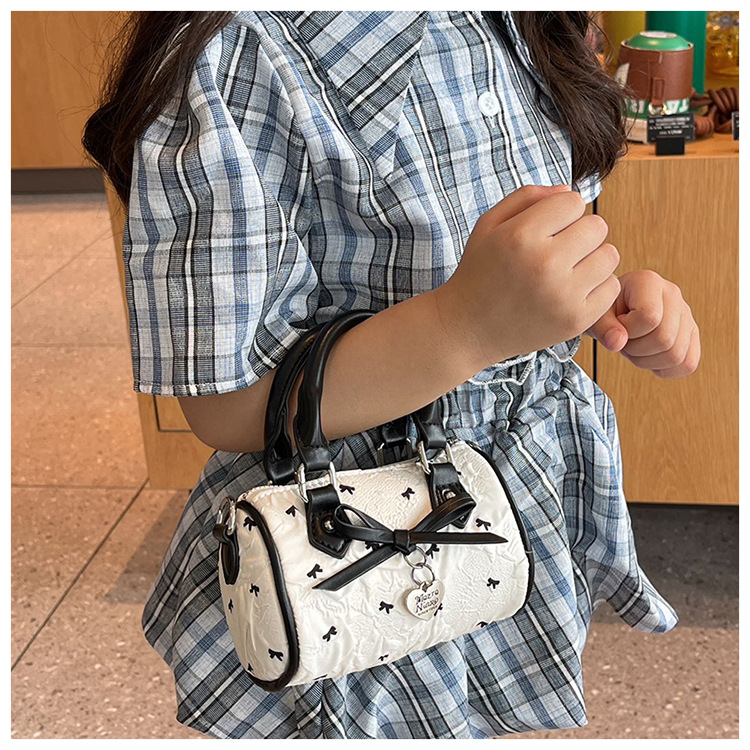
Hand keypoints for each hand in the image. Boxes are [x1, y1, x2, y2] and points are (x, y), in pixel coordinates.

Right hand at [438, 184, 620, 366]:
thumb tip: (571, 191)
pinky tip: (571, 291)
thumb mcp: (488, 226)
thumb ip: (527, 197)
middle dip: (579, 233)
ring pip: (609, 255)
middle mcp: (544, 264)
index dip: (561, 212)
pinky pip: (611, 288)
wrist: (468, 329)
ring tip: (566, 270)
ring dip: (592, 259)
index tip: (545, 229)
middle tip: (557, 251)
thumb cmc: (479, 272)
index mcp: (521, 236)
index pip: (573, 202)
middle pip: (597, 226)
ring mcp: (563, 295)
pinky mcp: (575, 320)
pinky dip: (596, 287)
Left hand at [586, 269, 700, 377]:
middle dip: (636, 349)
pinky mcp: (690, 333)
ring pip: (677, 355)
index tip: (617, 325)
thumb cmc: (603, 310)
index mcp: (648, 282)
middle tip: (624, 340)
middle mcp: (672, 294)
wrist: (612, 310)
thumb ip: (603, 327)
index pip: (649, 317)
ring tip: (634, 345)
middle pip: (665, 339)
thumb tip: (617, 342)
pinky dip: (665, 369)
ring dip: (648, 361)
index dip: (628, 331)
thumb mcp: (596, 315)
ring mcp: (685, 314)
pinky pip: (688, 364)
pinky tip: (648, 356)